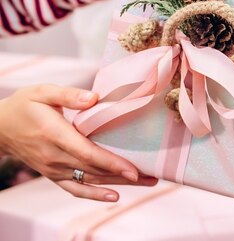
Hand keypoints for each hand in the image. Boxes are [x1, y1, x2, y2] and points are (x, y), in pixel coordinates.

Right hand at [0, 85, 156, 201]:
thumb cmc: (25, 105)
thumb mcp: (43, 92)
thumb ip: (69, 94)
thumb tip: (94, 98)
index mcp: (55, 134)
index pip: (87, 153)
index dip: (111, 163)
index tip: (134, 169)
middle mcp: (55, 156)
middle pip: (94, 170)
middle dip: (125, 175)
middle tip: (154, 175)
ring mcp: (53, 168)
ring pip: (89, 180)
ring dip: (118, 183)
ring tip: (147, 182)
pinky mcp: (53, 174)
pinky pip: (74, 189)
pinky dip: (94, 194)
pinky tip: (115, 196)